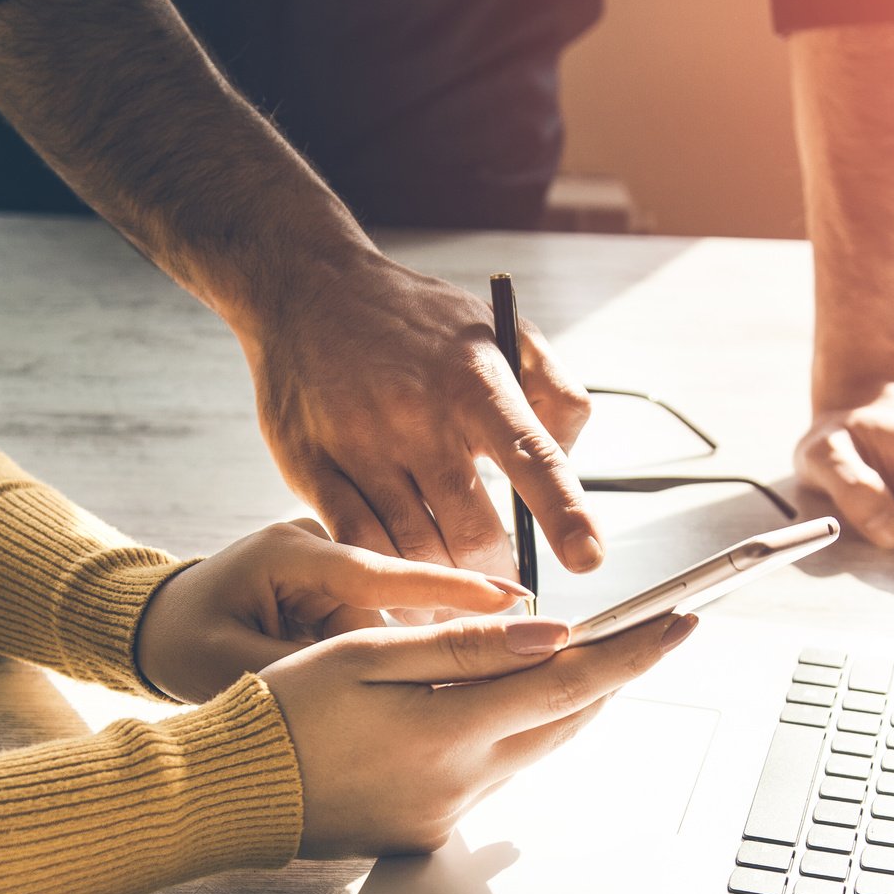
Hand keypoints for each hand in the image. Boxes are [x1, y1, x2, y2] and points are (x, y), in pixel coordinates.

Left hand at [134, 520, 527, 702]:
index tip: (514, 600)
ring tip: (377, 704)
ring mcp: (333, 561)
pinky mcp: (340, 582)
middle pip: (398, 600)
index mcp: (291, 551)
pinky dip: (385, 657)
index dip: (450, 588)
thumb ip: (307, 675)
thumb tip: (388, 686)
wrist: (156, 625)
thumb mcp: (231, 668)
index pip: (381, 571)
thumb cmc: (184, 645)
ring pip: (392, 617)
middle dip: (423, 644)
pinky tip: (390, 692)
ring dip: (396, 661)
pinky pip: (379, 620)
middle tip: (464, 680)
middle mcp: (320, 544)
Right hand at [250, 251, 602, 582]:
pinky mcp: (310, 467)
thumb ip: (553, 391)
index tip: (587, 558)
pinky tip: (406, 593)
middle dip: (498, 577)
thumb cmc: (416, 321)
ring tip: (462, 603)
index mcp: (475, 380)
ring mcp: (359, 444)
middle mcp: (417, 414)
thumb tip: (572, 458)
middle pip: (471, 529)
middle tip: (510, 596)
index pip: (531, 452)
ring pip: (413, 549)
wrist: (306, 289)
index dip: (563, 510)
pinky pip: (356, 544)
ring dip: (445, 591)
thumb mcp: (499, 330)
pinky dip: (388, 580)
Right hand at [262, 610, 698, 857]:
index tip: (683, 622)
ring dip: (557, 703)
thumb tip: (554, 634)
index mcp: (449, 732)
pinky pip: (492, 774)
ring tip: (577, 655)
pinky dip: (506, 733)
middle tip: (647, 630)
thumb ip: (464, 644)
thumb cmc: (281, 711)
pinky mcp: (428, 832)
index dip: (634, 650)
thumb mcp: (365, 654)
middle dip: (610, 675)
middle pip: (565, 722)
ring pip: (531, 748)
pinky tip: (491, 703)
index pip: (571, 684)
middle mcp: (462, 784)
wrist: (224, 794)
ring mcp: (448, 815)